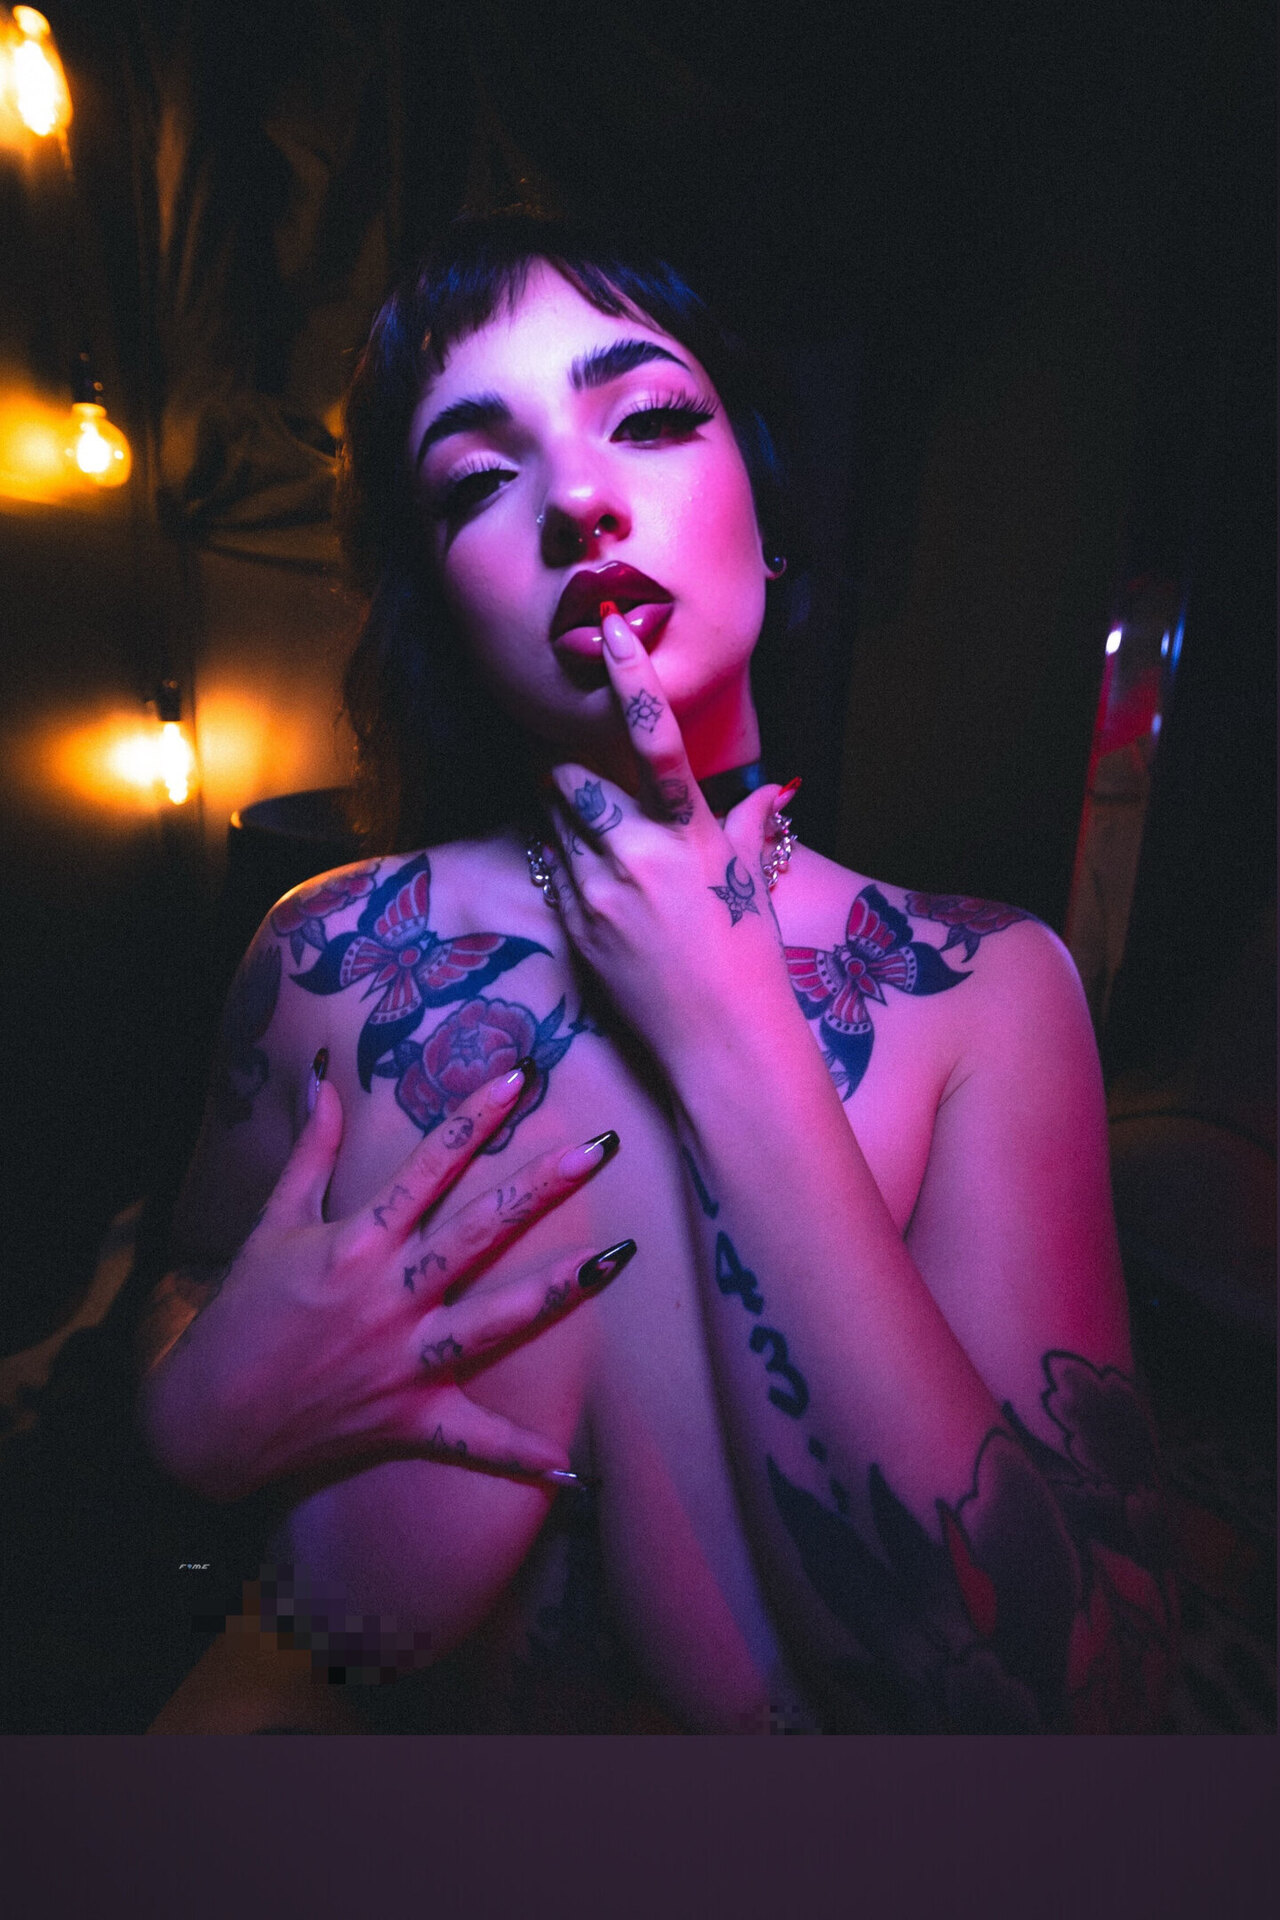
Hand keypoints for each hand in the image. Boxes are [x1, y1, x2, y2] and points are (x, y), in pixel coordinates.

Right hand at [141, 1064, 632, 1499]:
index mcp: (354, 1245)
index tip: (520, 1076)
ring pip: (496, 1320)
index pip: (427, 1166)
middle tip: (600, 1147)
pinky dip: (519, 1457)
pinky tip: (572, 1470)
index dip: (474, 1118)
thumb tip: (324, 1078)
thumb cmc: (238, 1319)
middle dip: (542, 1186)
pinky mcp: (408, 1421)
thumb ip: (309, 1152)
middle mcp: (388, 1299)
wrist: (204, 1426)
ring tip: (619, 1258)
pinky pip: (473, 1442)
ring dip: (560, 1289)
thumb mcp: (270, 1228)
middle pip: (479, 1231)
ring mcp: (404, 1362)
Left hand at [543, 604, 792, 1060]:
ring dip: (555, 809)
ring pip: (552, 823)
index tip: (610, 625)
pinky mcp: (575, 928)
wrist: (720, 1042)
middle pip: (573, 778)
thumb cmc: (748, 961)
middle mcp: (639, 857)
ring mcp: (599, 894)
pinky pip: (550, 873)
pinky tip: (582, 873)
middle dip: (563, 764)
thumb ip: (754, 829)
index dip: (631, 675)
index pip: (656, 736)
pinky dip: (558, 860)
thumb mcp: (755, 886)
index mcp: (692, 836)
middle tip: (565, 759)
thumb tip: (774, 791)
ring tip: (573, 816)